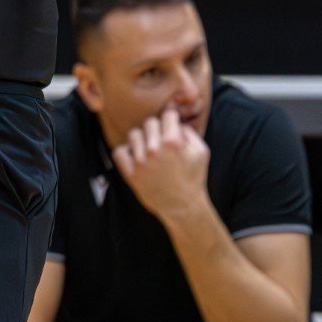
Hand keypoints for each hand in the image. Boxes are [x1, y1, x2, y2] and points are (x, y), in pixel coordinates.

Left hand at [112, 109, 211, 224]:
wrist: (183, 206)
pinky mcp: (130, 172)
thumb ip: (190, 132)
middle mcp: (155, 149)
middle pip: (149, 122)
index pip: (167, 115)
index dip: (171, 121)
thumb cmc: (194, 178)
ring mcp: (141, 161)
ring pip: (134, 134)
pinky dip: (126, 153)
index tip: (171, 129)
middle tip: (162, 142)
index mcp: (173, 142)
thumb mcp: (201, 152)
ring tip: (149, 151)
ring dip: (142, 140)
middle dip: (157, 130)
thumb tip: (176, 121)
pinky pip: (119, 151)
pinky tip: (136, 158)